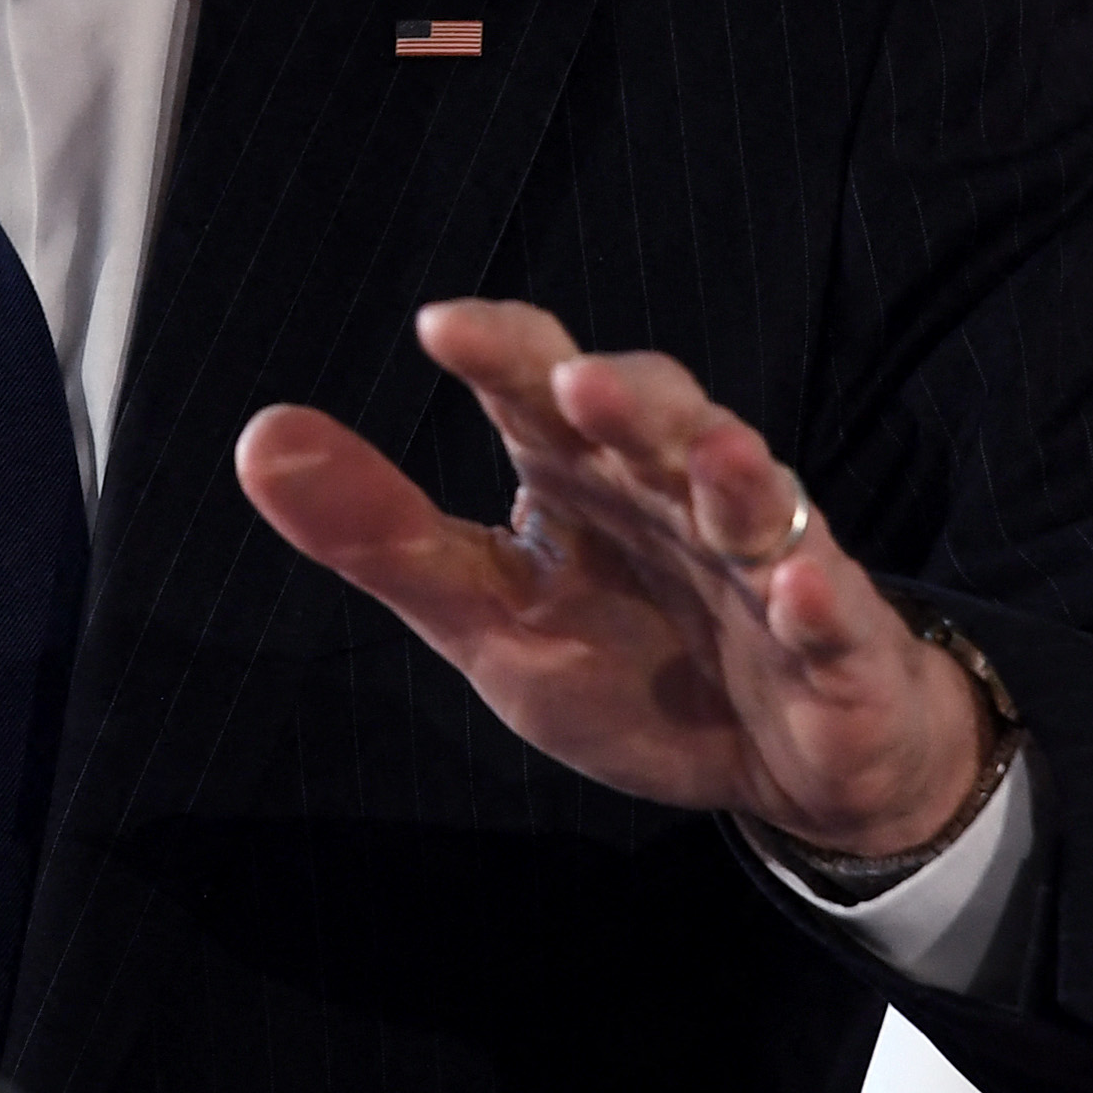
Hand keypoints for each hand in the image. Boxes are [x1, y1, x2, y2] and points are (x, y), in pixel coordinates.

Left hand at [234, 298, 991, 860]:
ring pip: (753, 497)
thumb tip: (260, 437)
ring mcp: (762, 560)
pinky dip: (816, 597)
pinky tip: (796, 589)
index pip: (538, 386)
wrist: (781, 764)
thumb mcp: (489, 613)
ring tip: (713, 453)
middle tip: (577, 382)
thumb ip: (383, 534)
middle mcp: (674, 492)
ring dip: (736, 471)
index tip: (443, 328)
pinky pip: (829, 612)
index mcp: (581, 473)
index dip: (504, 350)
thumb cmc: (632, 663)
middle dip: (628, 397)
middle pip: (658, 418)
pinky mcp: (832, 638)